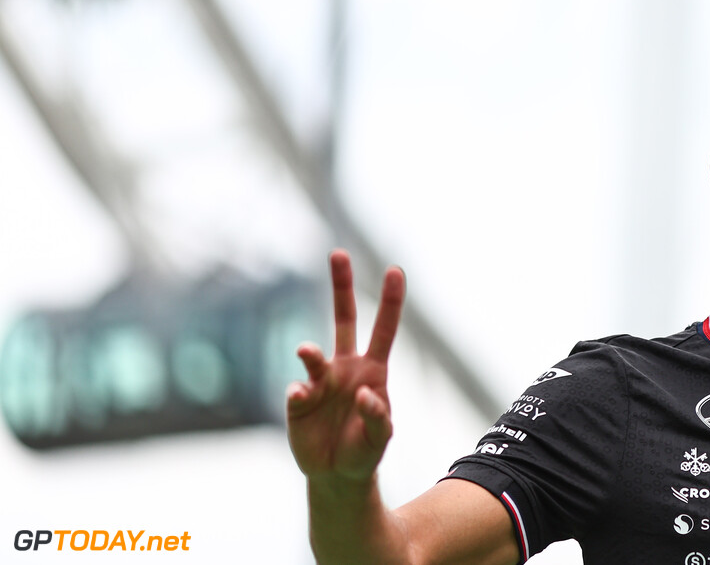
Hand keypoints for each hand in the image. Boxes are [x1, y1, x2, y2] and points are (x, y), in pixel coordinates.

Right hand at [287, 249, 405, 481]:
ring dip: (310, 353)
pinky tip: (300, 399)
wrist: (337, 474)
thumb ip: (379, 416)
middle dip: (341, 286)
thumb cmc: (365, 449)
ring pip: (313, 356)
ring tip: (307, 352)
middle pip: (344, 319)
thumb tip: (364, 393)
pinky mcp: (299, 402)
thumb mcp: (381, 437)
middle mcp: (346, 368)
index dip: (390, 301)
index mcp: (373, 370)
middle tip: (339, 253)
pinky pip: (296, 391)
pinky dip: (298, 393)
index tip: (395, 270)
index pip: (384, 330)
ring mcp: (320, 382)